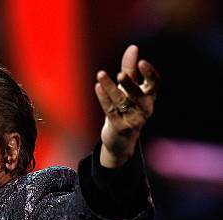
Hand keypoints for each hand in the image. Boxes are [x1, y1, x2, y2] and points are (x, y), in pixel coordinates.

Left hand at [95, 45, 159, 167]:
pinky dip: (103, 98)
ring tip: (100, 74)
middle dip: (129, 84)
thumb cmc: (127, 108)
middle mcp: (145, 108)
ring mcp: (133, 119)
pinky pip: (110, 110)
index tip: (142, 62)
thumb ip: (130, 69)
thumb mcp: (129, 88)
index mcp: (150, 96)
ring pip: (121, 101)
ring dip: (110, 87)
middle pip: (138, 94)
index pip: (155, 83)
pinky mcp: (119, 126)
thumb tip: (133, 47)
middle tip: (121, 73)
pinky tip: (98, 87)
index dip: (150, 73)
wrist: (121, 139)